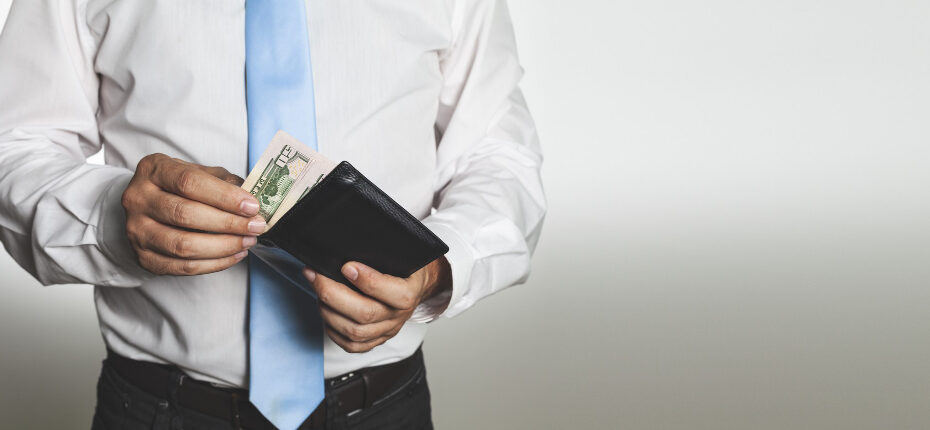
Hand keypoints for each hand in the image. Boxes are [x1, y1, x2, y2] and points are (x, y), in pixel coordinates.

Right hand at [122, 153, 264, 274]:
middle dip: (228, 223)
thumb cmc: (178, 188)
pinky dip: (216, 263)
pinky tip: (236, 254)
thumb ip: (224, 181)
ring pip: (184, 245)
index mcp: (153, 170)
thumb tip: (254, 198)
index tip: (252, 206)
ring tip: (248, 241)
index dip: (224, 196)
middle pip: (185, 214)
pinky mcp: (144, 259)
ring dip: (224, 246)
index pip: (189, 182)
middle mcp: (138, 199)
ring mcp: (137, 231)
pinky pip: (184, 267)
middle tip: (256, 226)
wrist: (146, 209)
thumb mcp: (199, 173)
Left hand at [304, 258, 451, 352]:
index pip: (393, 293)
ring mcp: (387, 331)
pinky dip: (333, 329)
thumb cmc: (404, 266)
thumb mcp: (402, 252)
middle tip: (315, 275)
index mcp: (411, 292)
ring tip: (318, 290)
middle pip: (365, 314)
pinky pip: (351, 345)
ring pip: (354, 332)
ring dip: (328, 311)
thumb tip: (348, 246)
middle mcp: (399, 315)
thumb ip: (382, 250)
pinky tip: (326, 311)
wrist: (415, 286)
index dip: (368, 280)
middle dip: (333, 294)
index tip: (346, 265)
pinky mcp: (375, 341)